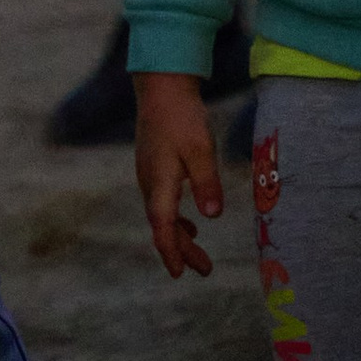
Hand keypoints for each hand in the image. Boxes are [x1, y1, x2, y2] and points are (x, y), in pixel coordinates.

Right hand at [134, 72, 222, 279]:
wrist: (161, 85)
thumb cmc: (182, 116)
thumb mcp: (200, 149)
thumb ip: (206, 184)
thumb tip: (212, 217)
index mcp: (159, 181)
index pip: (162, 226)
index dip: (171, 251)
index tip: (179, 274)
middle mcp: (149, 181)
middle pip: (162, 224)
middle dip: (181, 249)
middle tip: (205, 269)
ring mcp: (148, 172)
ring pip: (161, 213)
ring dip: (178, 235)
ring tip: (198, 251)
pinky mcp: (153, 164)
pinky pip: (161, 201)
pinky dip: (175, 217)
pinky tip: (190, 220)